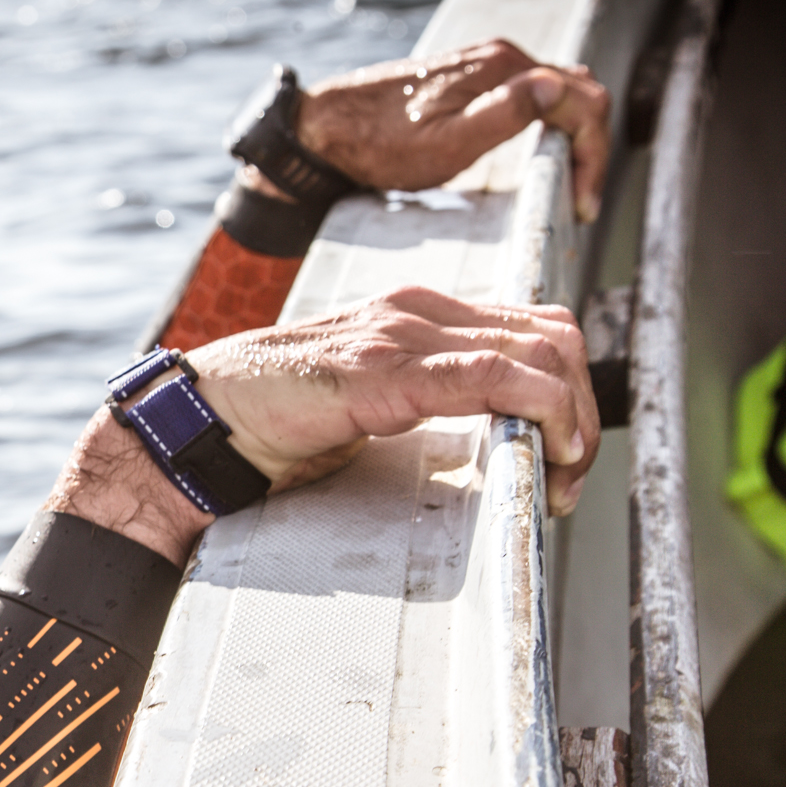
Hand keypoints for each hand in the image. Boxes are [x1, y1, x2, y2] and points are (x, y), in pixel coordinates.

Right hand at [190, 286, 599, 514]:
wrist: (202, 421)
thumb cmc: (272, 420)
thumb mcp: (369, 403)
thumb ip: (423, 400)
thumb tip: (489, 436)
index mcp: (418, 315)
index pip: (534, 328)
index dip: (572, 388)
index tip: (568, 452)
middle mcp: (419, 311)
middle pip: (554, 335)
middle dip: (584, 408)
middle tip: (571, 473)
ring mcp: (401, 333)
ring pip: (539, 351)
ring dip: (572, 419)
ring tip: (559, 476)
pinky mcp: (384, 370)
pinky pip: (491, 376)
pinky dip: (539, 411)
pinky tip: (541, 451)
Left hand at [276, 39, 612, 222]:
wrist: (330, 128)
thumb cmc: (380, 143)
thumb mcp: (445, 142)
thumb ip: (504, 115)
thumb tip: (555, 89)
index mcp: (502, 69)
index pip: (581, 102)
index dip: (593, 155)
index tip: (584, 204)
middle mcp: (502, 59)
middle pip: (579, 94)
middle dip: (592, 147)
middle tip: (582, 201)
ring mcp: (489, 69)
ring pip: (560, 95)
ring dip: (576, 138)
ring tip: (569, 187)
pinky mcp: (476, 83)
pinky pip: (534, 98)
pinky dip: (554, 129)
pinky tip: (545, 162)